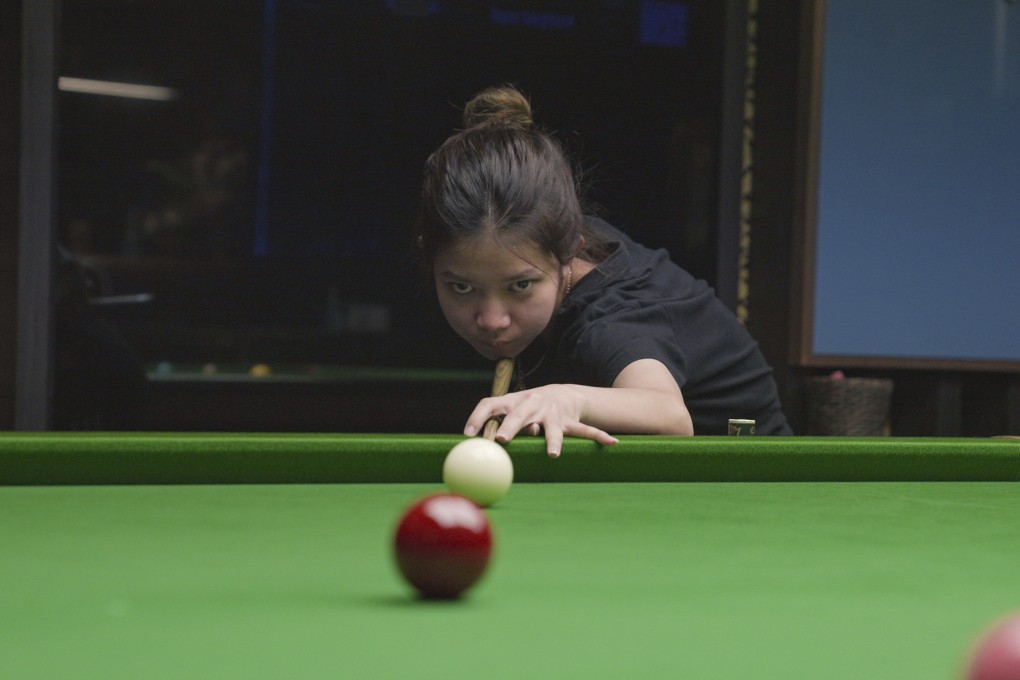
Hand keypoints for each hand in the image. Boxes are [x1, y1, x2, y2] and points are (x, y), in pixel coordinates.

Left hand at [463, 385, 618, 457]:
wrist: (560, 393)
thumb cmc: (525, 408)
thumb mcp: (508, 411)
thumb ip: (490, 426)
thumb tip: (464, 446)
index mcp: (512, 402)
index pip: (490, 404)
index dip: (477, 418)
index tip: (468, 434)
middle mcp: (531, 404)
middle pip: (518, 415)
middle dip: (510, 426)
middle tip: (502, 439)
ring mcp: (552, 414)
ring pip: (552, 428)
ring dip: (552, 440)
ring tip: (552, 454)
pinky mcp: (570, 422)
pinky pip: (584, 431)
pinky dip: (597, 437)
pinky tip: (610, 444)